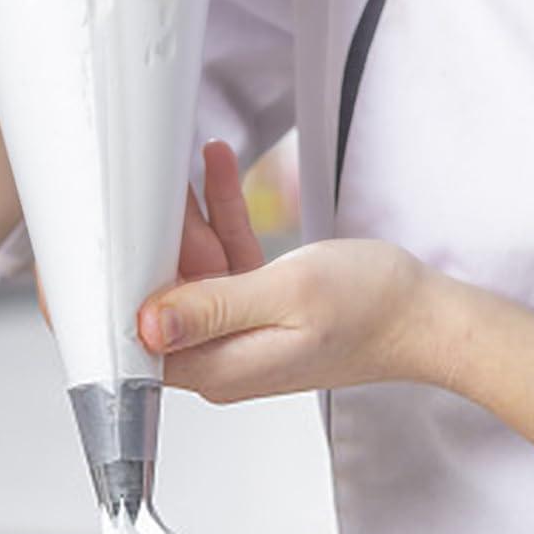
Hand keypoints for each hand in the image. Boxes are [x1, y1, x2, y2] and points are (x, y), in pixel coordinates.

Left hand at [138, 149, 441, 402]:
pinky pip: (224, 265)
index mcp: (220, 366)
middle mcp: (222, 359)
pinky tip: (220, 173)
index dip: (119, 292)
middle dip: (157, 241)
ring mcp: (238, 336)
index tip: (108, 245)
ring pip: (192, 273)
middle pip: (162, 299)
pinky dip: (223, 221)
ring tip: (192, 167)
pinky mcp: (255, 314)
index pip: (141, 339)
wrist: (425, 316)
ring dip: (193, 219)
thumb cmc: (374, 309)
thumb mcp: (289, 293)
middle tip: (157, 186)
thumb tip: (149, 325)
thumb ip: (214, 308)